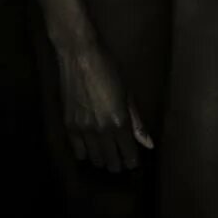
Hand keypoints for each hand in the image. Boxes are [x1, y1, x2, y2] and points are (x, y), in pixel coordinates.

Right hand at [54, 40, 154, 172]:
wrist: (79, 54)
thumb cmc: (109, 68)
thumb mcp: (128, 93)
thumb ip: (137, 122)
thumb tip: (149, 144)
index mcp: (119, 122)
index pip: (128, 156)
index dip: (132, 161)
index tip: (132, 159)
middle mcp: (101, 130)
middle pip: (111, 162)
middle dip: (118, 163)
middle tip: (120, 157)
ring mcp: (83, 129)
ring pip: (94, 160)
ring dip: (102, 159)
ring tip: (106, 152)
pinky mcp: (68, 125)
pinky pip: (77, 151)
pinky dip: (85, 153)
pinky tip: (89, 146)